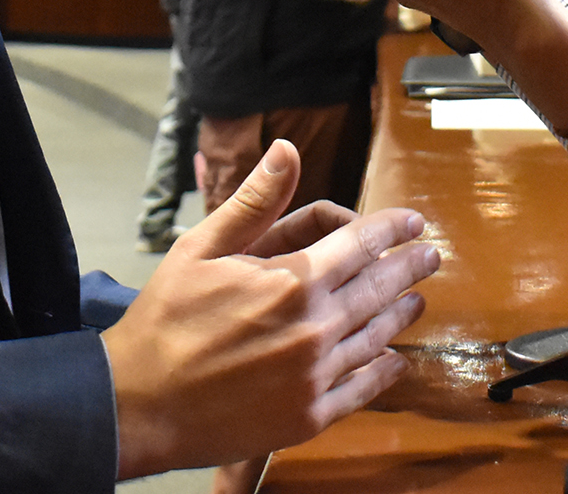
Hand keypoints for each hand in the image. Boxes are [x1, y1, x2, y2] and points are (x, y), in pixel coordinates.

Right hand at [104, 139, 439, 476]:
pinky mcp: (308, 417)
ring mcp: (315, 377)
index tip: (414, 220)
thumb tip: (287, 150)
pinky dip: (383, 371)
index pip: (362, 244)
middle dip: (408, 268)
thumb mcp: (201, 248)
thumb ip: (255, 202)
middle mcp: (314, 329)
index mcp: (292, 281)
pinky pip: (361, 390)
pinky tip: (393, 360)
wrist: (138, 404)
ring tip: (414, 301)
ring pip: (376, 338)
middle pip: (380, 289)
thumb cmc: (165, 321)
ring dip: (400, 314)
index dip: (392, 227)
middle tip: (428, 255)